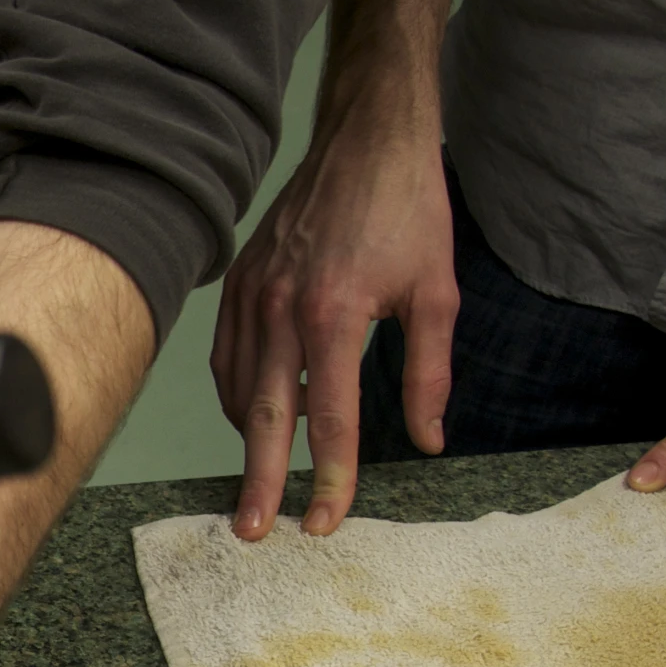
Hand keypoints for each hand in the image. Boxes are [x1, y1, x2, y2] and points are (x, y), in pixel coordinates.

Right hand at [211, 111, 456, 539]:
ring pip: (239, 390)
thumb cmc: (408, 207)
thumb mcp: (437, 293)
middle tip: (254, 531)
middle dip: (260, 480)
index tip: (326, 521)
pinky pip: (228, 357)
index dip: (332, 476)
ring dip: (253, 438)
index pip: (332, 418)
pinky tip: (264, 411)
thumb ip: (427, 375)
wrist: (365, 135)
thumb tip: (428, 441)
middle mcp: (281, 308)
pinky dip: (241, 394)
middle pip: (266, 418)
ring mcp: (251, 294)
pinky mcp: (238, 283)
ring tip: (267, 475)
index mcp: (335, 313)